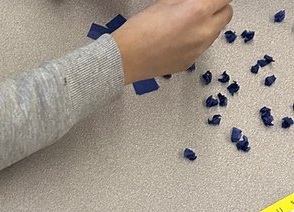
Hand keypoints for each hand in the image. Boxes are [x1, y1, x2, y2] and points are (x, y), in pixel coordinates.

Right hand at [112, 0, 231, 82]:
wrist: (126, 58)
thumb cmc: (141, 29)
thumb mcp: (168, 1)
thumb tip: (198, 1)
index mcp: (198, 11)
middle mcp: (203, 32)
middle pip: (227, 14)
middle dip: (218, 8)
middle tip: (204, 7)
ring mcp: (198, 50)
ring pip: (215, 33)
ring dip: (209, 25)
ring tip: (188, 24)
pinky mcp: (190, 63)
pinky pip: (202, 48)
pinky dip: (197, 41)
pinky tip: (180, 39)